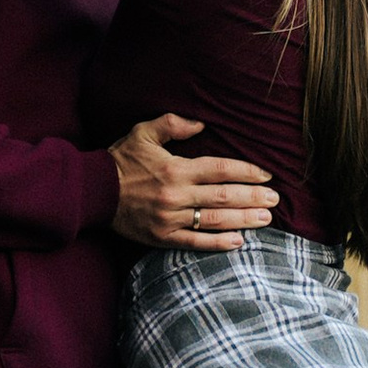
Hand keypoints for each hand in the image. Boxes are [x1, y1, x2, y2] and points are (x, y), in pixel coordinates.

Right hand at [108, 114, 277, 253]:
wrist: (93, 191)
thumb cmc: (121, 160)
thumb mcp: (143, 133)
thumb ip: (173, 124)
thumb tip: (201, 124)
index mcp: (176, 168)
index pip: (220, 169)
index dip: (246, 172)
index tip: (266, 176)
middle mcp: (176, 194)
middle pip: (223, 196)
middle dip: (252, 197)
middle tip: (275, 200)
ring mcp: (170, 218)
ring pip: (214, 220)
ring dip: (243, 219)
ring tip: (266, 219)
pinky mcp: (162, 237)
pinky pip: (195, 243)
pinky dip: (218, 243)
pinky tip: (238, 242)